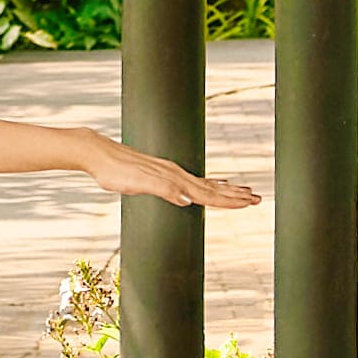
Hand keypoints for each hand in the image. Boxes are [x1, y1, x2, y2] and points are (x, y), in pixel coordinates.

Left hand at [106, 149, 259, 208]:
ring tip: (244, 191)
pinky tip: (210, 185)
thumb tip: (187, 199)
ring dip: (226, 189)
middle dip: (235, 195)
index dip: (228, 200)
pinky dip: (207, 184)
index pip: (207, 192)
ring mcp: (170, 172)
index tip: (249, 202)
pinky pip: (192, 180)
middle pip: (212, 187)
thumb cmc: (115, 171)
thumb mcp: (137, 183)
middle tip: (258, 199)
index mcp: (173, 178)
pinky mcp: (162, 173)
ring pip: (205, 183)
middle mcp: (175, 174)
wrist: (99, 154)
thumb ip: (163, 190)